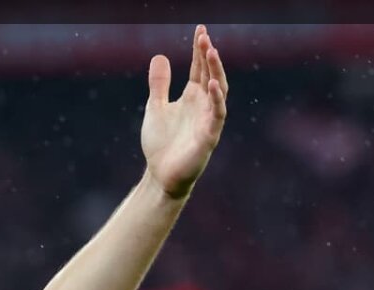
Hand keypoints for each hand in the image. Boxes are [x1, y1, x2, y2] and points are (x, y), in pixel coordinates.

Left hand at [142, 25, 228, 199]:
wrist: (160, 175)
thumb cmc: (161, 144)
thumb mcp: (155, 107)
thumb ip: (159, 84)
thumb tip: (159, 56)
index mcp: (192, 97)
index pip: (200, 68)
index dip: (200, 49)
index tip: (200, 30)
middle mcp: (203, 105)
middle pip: (211, 73)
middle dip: (209, 55)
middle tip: (204, 36)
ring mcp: (208, 119)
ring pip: (218, 90)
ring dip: (215, 70)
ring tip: (211, 51)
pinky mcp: (209, 136)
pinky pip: (217, 114)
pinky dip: (215, 99)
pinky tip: (210, 84)